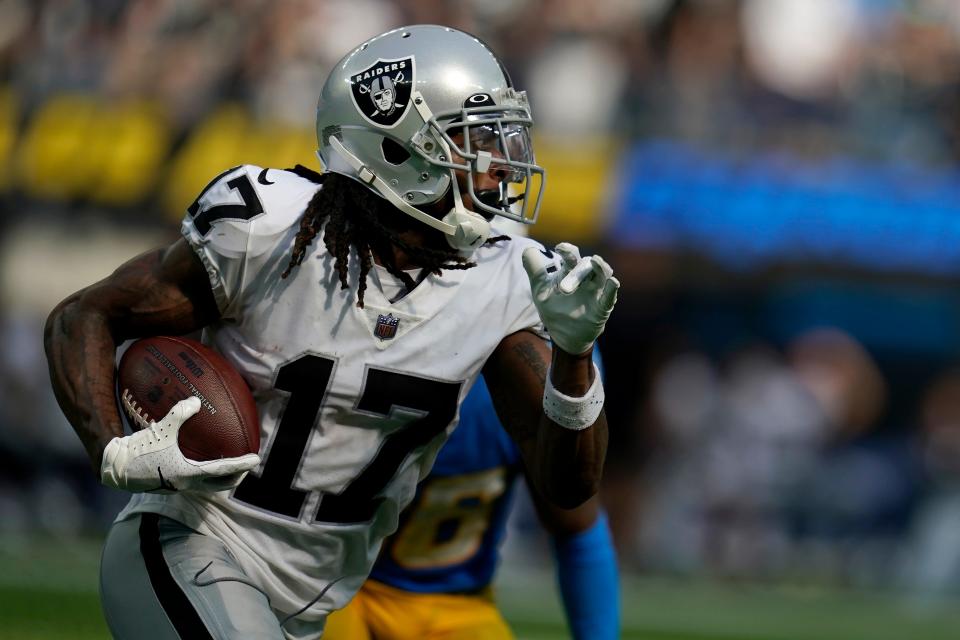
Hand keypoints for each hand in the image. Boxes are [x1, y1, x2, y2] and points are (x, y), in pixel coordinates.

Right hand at [101, 396, 260, 492]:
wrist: (115, 468)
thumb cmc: (138, 449)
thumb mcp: (161, 429)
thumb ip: (180, 413)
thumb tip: (196, 400)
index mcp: (188, 473)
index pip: (223, 470)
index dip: (242, 464)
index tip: (256, 459)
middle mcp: (186, 484)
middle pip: (221, 485)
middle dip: (237, 477)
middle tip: (248, 466)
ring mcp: (179, 486)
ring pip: (209, 486)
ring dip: (223, 478)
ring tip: (231, 466)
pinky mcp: (171, 484)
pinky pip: (197, 481)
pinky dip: (207, 475)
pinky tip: (204, 462)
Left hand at [522, 242, 619, 354]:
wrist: (565, 335)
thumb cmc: (553, 308)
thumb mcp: (540, 289)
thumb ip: (534, 269)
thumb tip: (527, 250)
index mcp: (571, 272)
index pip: (571, 257)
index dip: (567, 250)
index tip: (559, 248)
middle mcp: (585, 279)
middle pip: (586, 266)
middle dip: (578, 266)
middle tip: (570, 264)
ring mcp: (595, 292)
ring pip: (602, 275)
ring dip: (600, 267)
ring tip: (595, 261)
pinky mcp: (602, 307)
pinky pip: (609, 297)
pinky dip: (611, 289)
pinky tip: (612, 282)